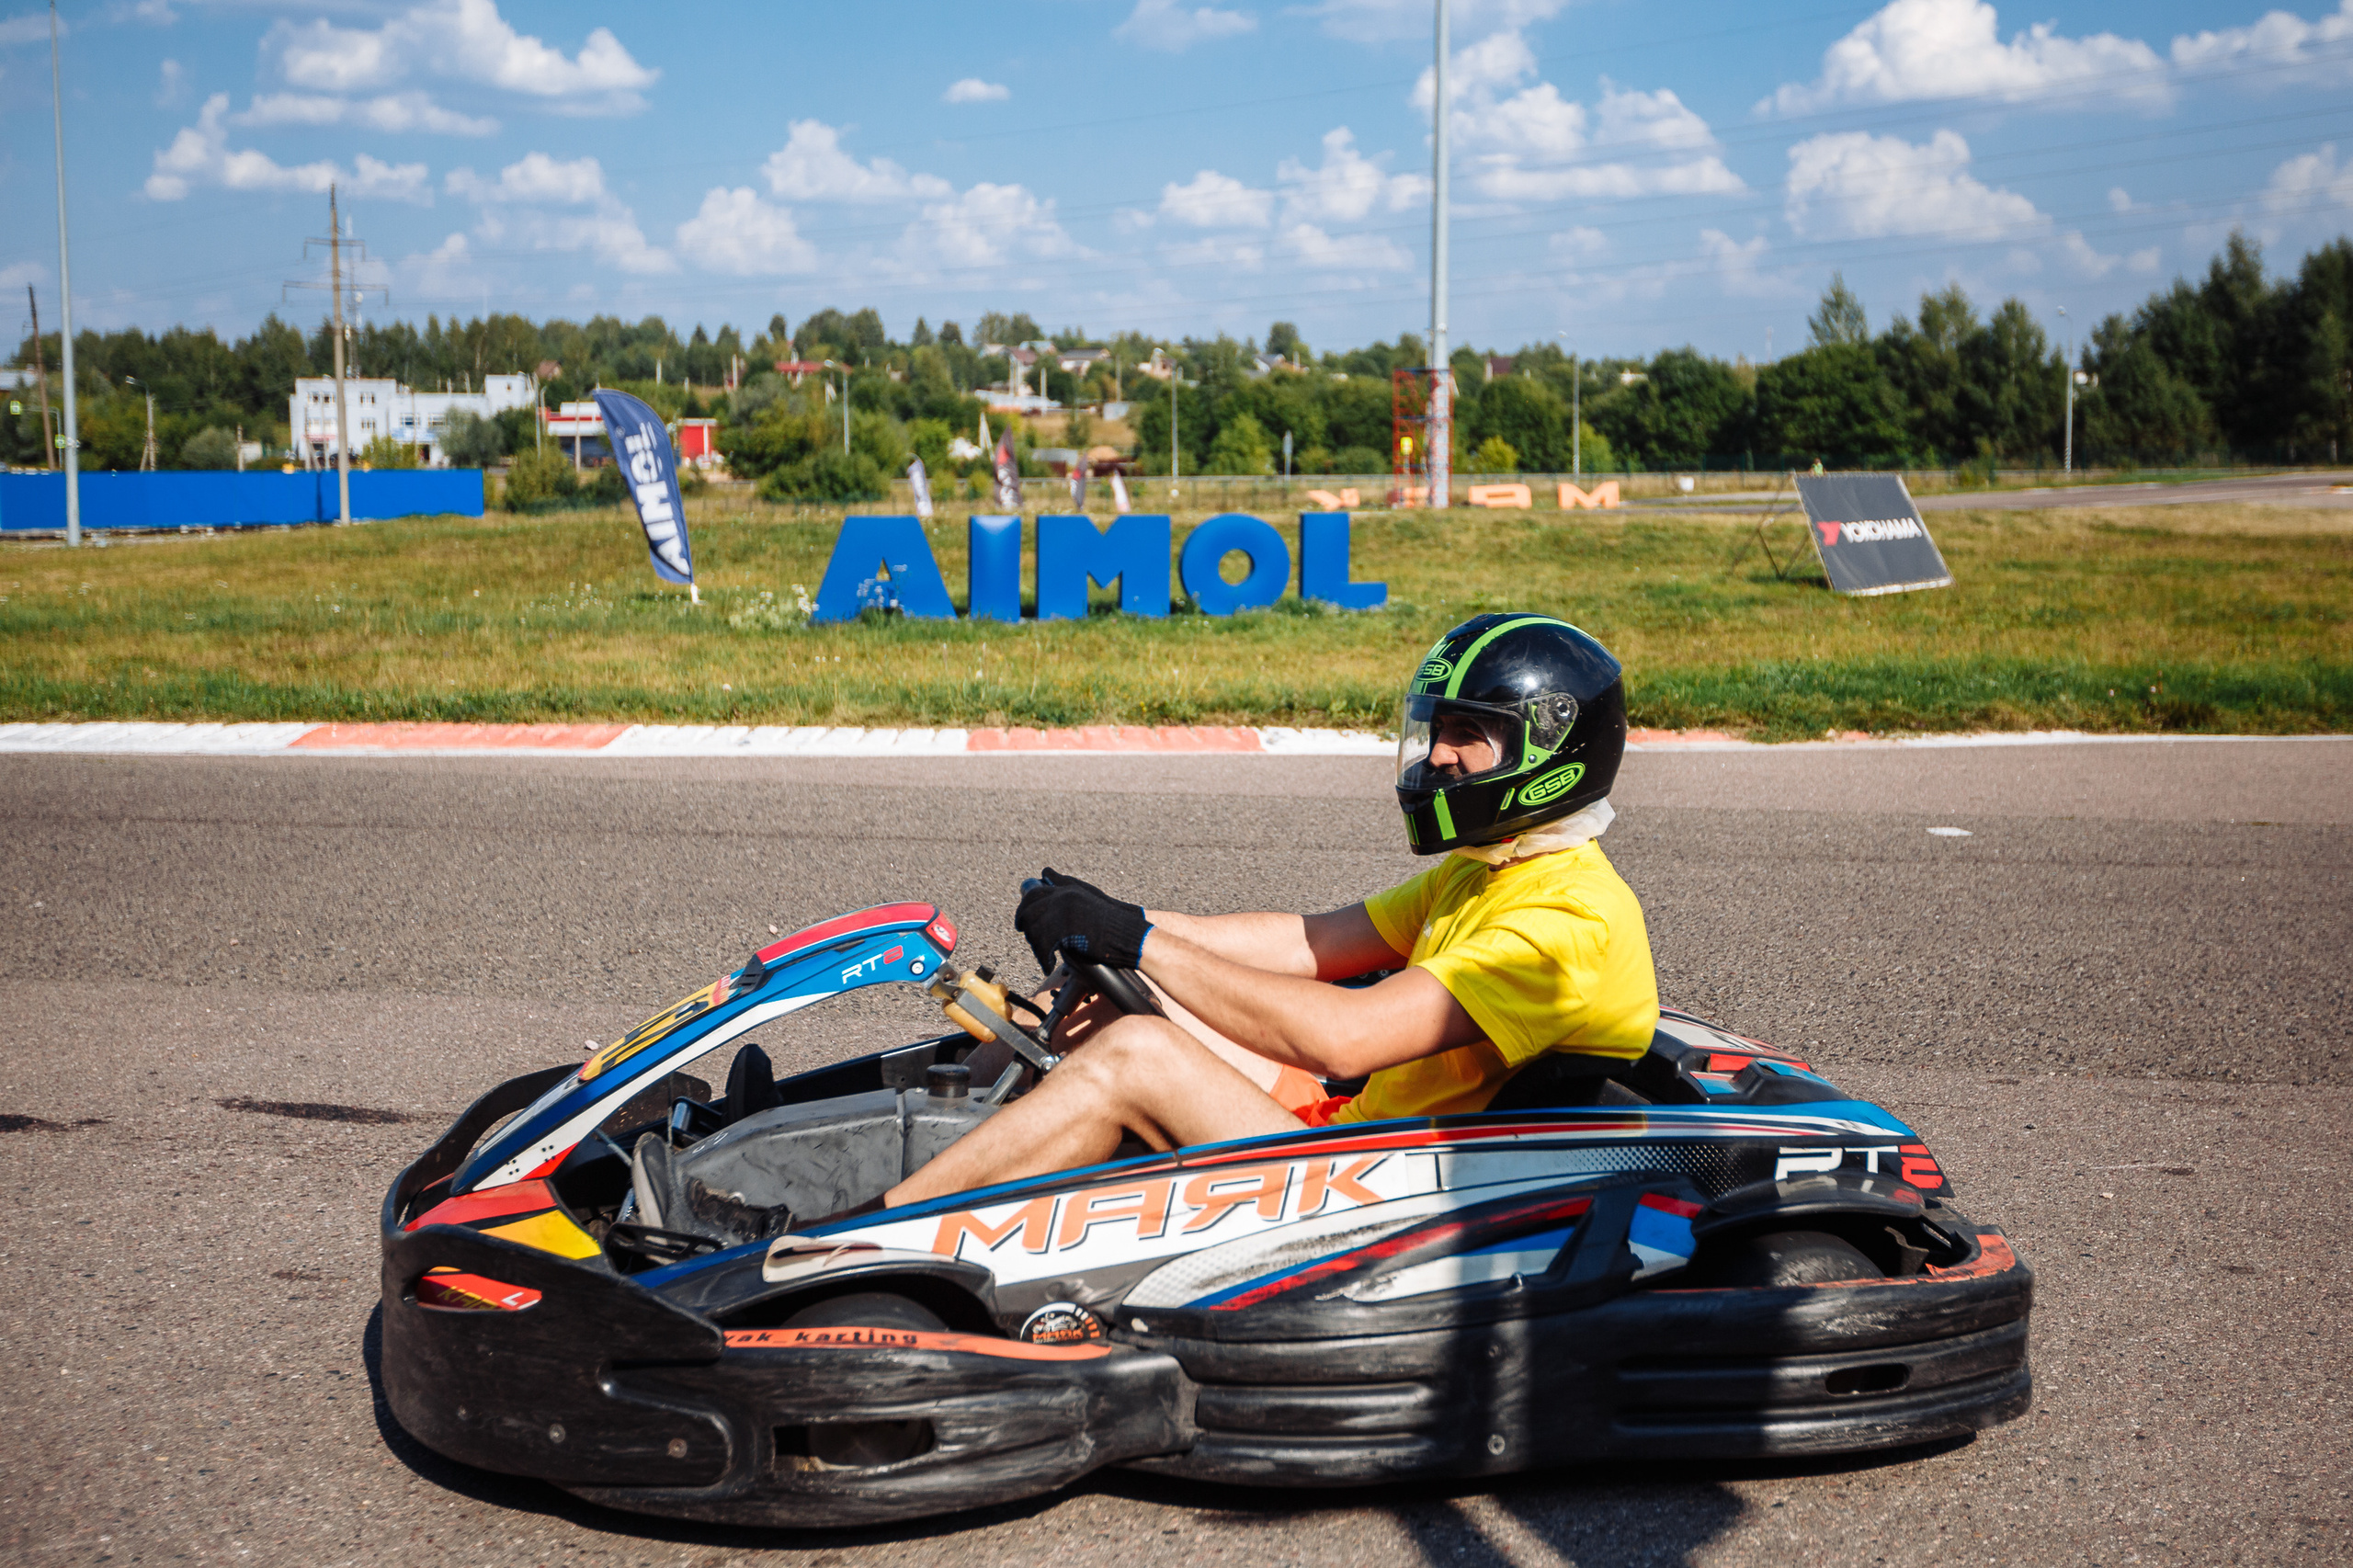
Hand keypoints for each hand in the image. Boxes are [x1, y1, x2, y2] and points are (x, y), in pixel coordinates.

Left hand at [1014, 867, 1150, 973]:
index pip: (1035, 894)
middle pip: (1029, 909)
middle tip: (1028, 938)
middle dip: (1025, 925)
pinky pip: (1043, 944)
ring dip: (1035, 944)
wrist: (1129, 934)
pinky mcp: (1065, 929)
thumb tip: (1045, 871)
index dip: (1025, 909)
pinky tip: (1048, 965)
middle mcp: (1063, 896)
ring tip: (1042, 955)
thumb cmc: (1113, 920)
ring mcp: (1063, 911)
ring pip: (1034, 928)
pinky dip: (1043, 958)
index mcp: (1068, 889)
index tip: (1023, 922)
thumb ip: (1066, 885)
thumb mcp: (1088, 897)